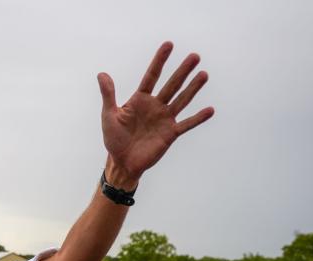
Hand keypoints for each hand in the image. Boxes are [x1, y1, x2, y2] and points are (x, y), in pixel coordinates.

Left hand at [97, 42, 211, 186]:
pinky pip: (186, 124)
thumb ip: (108, 95)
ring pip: (182, 100)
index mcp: (140, 99)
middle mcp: (155, 106)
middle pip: (171, 85)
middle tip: (195, 56)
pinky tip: (210, 110)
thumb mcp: (109, 115)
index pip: (152, 76)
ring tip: (204, 75)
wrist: (122, 162)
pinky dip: (198, 118)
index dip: (160, 61)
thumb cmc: (114, 139)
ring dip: (193, 88)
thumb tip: (102, 74)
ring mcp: (164, 119)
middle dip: (183, 71)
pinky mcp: (170, 134)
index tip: (169, 45)